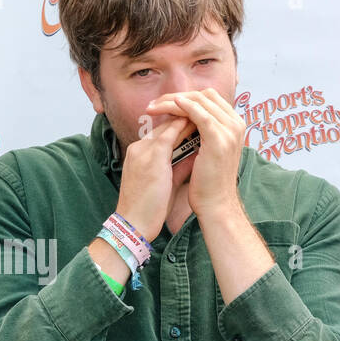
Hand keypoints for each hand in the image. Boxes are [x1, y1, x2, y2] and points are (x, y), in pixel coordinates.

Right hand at [114, 113, 195, 241]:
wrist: (133, 223)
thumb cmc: (148, 209)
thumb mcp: (165, 183)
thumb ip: (178, 167)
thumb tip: (193, 157)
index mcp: (140, 154)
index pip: (162, 134)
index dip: (181, 128)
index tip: (200, 126)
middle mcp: (139, 148)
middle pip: (164, 126)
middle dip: (185, 120)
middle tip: (206, 117)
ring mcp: (143, 150)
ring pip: (167, 127)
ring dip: (187, 120)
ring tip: (205, 118)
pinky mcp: (151, 158)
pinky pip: (169, 135)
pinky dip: (184, 129)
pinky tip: (199, 126)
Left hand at [142, 88, 246, 226]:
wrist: (215, 204)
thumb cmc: (208, 181)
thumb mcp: (207, 150)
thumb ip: (200, 132)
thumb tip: (183, 118)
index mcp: (234, 126)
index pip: (209, 98)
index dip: (185, 97)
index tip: (163, 103)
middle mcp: (236, 125)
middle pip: (205, 96)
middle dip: (177, 96)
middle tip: (154, 104)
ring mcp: (230, 131)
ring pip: (200, 102)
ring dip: (174, 100)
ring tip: (154, 107)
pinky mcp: (219, 139)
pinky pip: (200, 114)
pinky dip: (184, 107)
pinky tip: (169, 106)